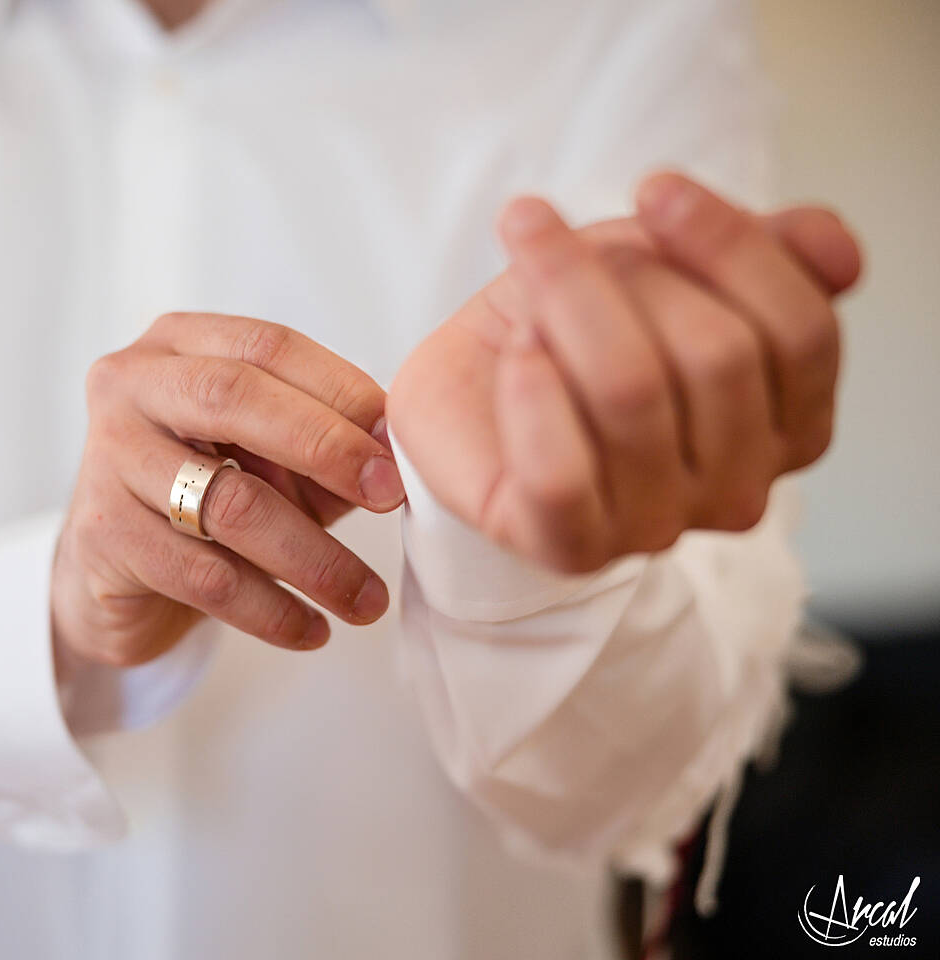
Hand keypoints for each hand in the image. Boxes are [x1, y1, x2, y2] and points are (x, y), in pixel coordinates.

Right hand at [54, 313, 404, 668]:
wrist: (115, 570)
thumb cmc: (211, 493)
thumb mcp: (273, 455)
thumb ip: (329, 443)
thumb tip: (401, 456)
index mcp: (180, 343)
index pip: (269, 348)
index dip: (342, 392)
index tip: (399, 444)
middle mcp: (131, 386)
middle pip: (233, 400)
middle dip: (325, 448)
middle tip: (389, 499)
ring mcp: (108, 458)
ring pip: (226, 502)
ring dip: (313, 558)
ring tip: (365, 600)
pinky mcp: (103, 536)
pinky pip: (204, 576)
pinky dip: (271, 610)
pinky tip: (310, 630)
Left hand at [388, 172, 861, 572]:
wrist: (469, 386)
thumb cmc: (575, 331)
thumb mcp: (669, 265)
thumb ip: (767, 250)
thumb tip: (835, 252)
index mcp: (791, 424)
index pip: (802, 331)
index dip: (733, 246)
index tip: (654, 188)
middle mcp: (738, 489)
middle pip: (717, 354)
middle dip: (629, 273)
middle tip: (551, 239)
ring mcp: (656, 526)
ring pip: (630, 393)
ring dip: (565, 306)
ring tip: (523, 279)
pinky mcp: (570, 546)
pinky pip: (562, 471)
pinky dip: (533, 395)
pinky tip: (514, 351)